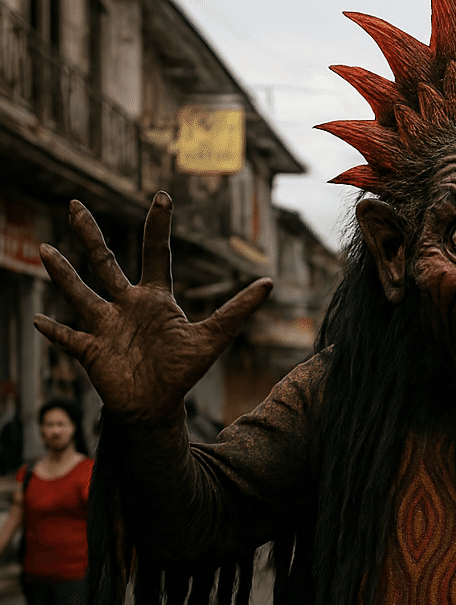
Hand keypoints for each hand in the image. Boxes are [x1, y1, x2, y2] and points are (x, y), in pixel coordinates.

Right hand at [33, 194, 271, 423]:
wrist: (157, 407)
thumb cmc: (181, 372)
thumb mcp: (213, 339)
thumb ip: (237, 311)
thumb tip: (269, 284)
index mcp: (154, 299)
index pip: (155, 254)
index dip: (158, 226)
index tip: (162, 196)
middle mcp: (125, 305)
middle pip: (104, 262)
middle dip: (89, 234)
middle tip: (75, 204)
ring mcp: (105, 325)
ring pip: (79, 292)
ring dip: (62, 273)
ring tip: (43, 248)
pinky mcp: (91, 350)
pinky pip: (67, 337)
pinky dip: (53, 331)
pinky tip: (36, 320)